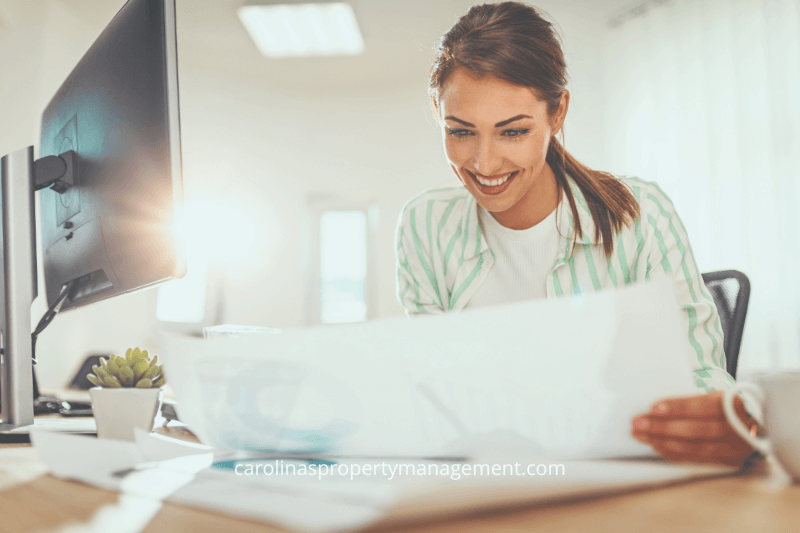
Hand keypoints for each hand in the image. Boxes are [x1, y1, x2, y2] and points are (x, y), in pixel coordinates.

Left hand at [631, 391, 756, 465]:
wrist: (757, 425)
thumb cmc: (727, 406)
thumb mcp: (717, 395)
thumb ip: (694, 400)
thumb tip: (655, 406)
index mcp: (734, 405)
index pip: (704, 406)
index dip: (678, 408)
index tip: (653, 407)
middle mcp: (736, 429)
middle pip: (697, 430)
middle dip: (663, 427)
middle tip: (637, 423)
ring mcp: (733, 448)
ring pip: (695, 448)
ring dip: (663, 442)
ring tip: (640, 435)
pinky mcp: (727, 462)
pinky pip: (695, 459)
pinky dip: (673, 453)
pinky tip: (655, 446)